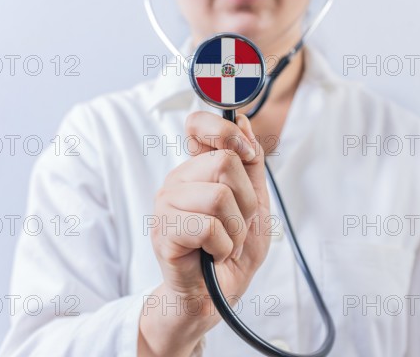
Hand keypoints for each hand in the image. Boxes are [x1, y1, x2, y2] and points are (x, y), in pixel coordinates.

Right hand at [138, 112, 271, 356]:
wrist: (214, 297)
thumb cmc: (231, 250)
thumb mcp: (255, 202)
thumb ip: (251, 163)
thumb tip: (245, 123)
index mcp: (197, 170)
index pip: (198, 124)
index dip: (225, 130)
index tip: (246, 155)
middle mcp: (178, 181)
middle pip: (225, 162)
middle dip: (247, 201)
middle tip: (237, 225)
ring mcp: (167, 205)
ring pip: (219, 195)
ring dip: (236, 228)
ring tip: (225, 243)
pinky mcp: (164, 232)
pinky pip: (208, 226)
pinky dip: (223, 246)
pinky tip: (214, 254)